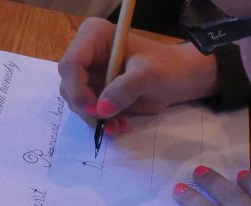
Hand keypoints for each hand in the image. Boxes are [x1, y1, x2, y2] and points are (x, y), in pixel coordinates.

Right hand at [58, 18, 218, 133]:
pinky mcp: (96, 90)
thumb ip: (125, 89)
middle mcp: (87, 52)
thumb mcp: (149, 75)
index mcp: (94, 36)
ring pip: (77, 101)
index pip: (71, 64)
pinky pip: (90, 109)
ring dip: (96, 118)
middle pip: (69, 85)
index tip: (96, 110)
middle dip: (87, 107)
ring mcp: (90, 72)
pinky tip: (121, 125)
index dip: (78, 89)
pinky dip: (103, 121)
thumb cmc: (168, 67)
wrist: (180, 78)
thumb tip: (102, 109)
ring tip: (120, 126)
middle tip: (108, 123)